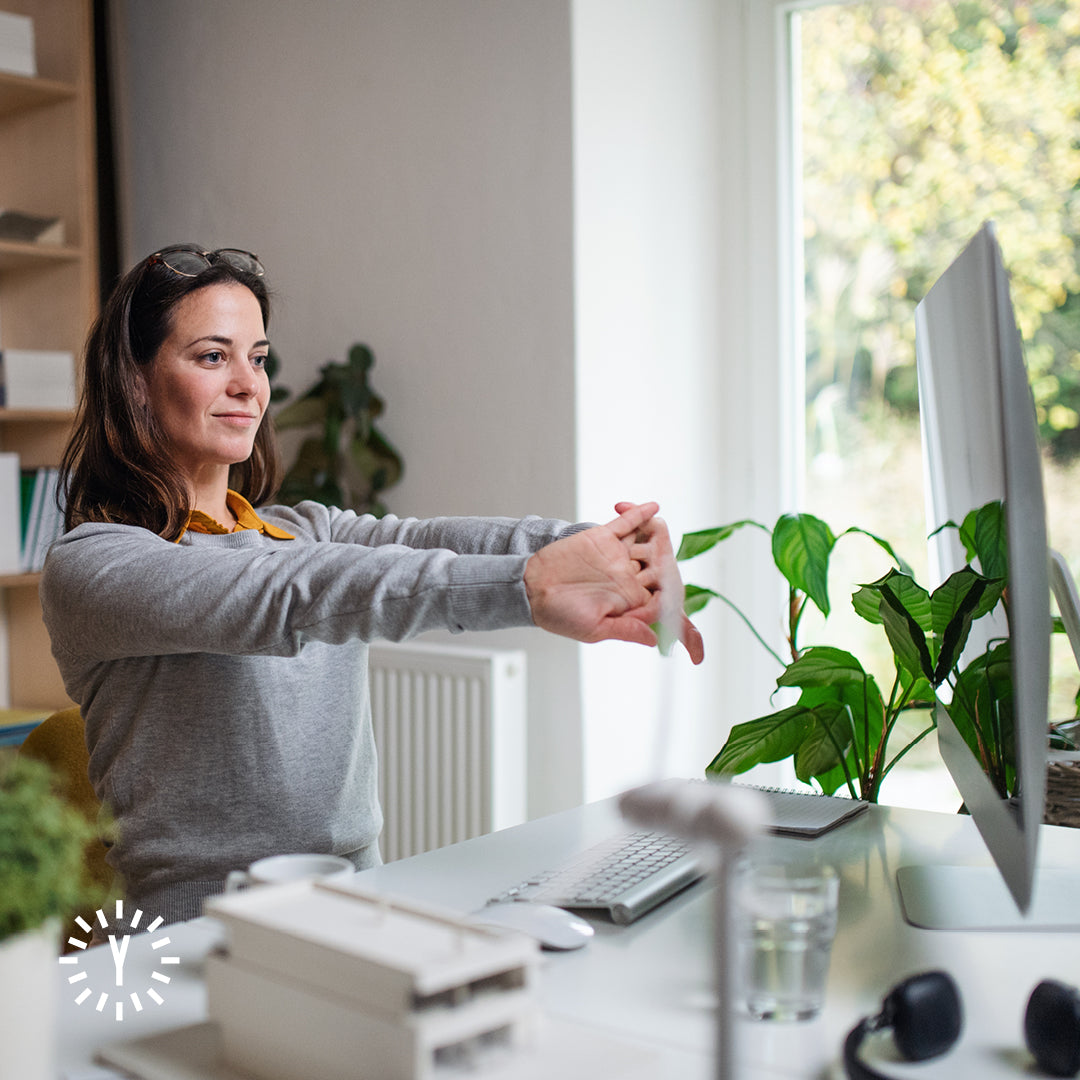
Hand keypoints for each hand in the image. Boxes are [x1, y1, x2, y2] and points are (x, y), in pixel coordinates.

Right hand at [524, 502, 703, 663]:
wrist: (531, 589)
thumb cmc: (560, 615)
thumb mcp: (594, 629)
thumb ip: (625, 629)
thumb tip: (654, 640)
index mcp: (628, 601)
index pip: (659, 596)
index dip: (672, 594)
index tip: (680, 594)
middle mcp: (625, 577)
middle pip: (657, 567)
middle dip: (670, 562)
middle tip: (676, 559)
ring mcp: (615, 556)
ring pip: (645, 542)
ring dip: (658, 535)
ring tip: (667, 529)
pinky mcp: (602, 538)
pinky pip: (625, 524)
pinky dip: (639, 514)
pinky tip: (653, 506)